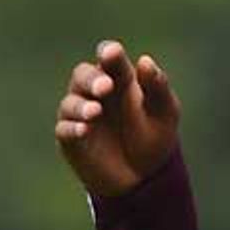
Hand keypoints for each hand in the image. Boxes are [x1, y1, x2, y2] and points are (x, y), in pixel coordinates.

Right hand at [54, 40, 181, 198]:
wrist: (145, 176)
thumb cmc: (155, 135)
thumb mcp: (164, 111)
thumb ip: (157, 86)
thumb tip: (145, 61)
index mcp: (121, 78)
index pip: (110, 58)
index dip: (109, 53)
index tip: (112, 54)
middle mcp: (96, 92)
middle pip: (83, 74)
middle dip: (92, 79)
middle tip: (105, 87)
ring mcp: (81, 115)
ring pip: (70, 102)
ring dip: (81, 105)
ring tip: (95, 112)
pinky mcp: (71, 139)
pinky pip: (64, 129)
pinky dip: (72, 127)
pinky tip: (84, 130)